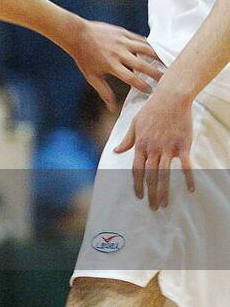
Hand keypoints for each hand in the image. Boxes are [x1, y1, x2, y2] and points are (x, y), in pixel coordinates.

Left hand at [70, 22, 162, 109]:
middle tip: (166, 79)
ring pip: (145, 49)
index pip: (131, 78)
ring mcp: (122, 41)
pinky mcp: (123, 32)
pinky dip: (149, 45)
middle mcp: (119, 53)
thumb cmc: (84, 58)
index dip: (142, 85)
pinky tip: (157, 50)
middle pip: (142, 64)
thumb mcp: (91, 76)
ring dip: (158, 56)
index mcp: (111, 65)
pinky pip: (140, 39)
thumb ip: (104, 91)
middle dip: (155, 73)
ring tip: (168, 63)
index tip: (151, 91)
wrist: (77, 34)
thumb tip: (112, 108)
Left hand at [114, 90, 195, 208]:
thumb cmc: (151, 111)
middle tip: (154, 208)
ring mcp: (168, 148)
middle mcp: (153, 149)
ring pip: (165, 174)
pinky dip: (188, 178)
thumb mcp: (134, 124)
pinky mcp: (183, 145)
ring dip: (165, 191)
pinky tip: (190, 189)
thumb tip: (116, 151)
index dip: (137, 185)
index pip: (136, 170)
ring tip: (165, 204)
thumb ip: (127, 140)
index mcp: (140, 145)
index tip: (139, 196)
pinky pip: (185, 165)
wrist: (170, 99)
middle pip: (150, 176)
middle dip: (151, 194)